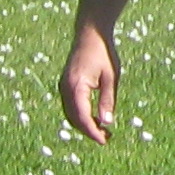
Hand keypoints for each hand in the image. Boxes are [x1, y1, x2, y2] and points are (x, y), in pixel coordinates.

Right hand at [58, 25, 120, 143]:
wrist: (90, 34)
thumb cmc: (104, 53)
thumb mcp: (111, 77)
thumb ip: (108, 100)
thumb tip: (106, 122)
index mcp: (76, 87)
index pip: (82, 117)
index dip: (93, 132)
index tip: (105, 141)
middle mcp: (65, 89)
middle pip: (74, 118)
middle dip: (89, 131)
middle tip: (107, 138)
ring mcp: (63, 87)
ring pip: (71, 114)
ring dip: (84, 124)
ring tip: (103, 130)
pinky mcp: (65, 85)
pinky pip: (70, 106)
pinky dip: (80, 115)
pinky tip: (94, 117)